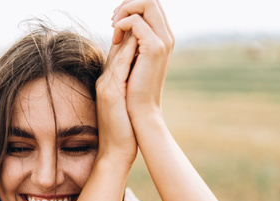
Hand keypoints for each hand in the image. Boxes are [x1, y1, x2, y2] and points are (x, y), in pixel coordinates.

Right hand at [94, 28, 138, 167]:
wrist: (114, 152)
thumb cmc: (123, 131)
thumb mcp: (124, 104)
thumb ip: (127, 86)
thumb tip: (138, 72)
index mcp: (108, 81)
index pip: (118, 50)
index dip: (128, 34)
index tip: (141, 24)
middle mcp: (105, 80)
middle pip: (116, 46)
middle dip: (128, 27)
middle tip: (140, 14)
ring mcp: (106, 85)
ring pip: (117, 52)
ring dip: (129, 33)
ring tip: (140, 20)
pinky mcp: (111, 93)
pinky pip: (119, 66)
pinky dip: (128, 52)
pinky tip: (138, 41)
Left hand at [111, 0, 173, 116]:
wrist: (140, 111)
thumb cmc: (132, 90)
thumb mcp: (130, 60)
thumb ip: (130, 41)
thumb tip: (120, 25)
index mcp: (162, 38)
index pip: (151, 6)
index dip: (131, 6)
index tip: (116, 21)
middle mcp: (166, 36)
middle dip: (128, 3)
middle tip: (114, 21)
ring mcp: (162, 41)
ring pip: (147, 2)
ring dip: (125, 10)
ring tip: (114, 28)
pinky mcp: (154, 49)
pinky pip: (136, 21)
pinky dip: (121, 24)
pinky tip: (115, 40)